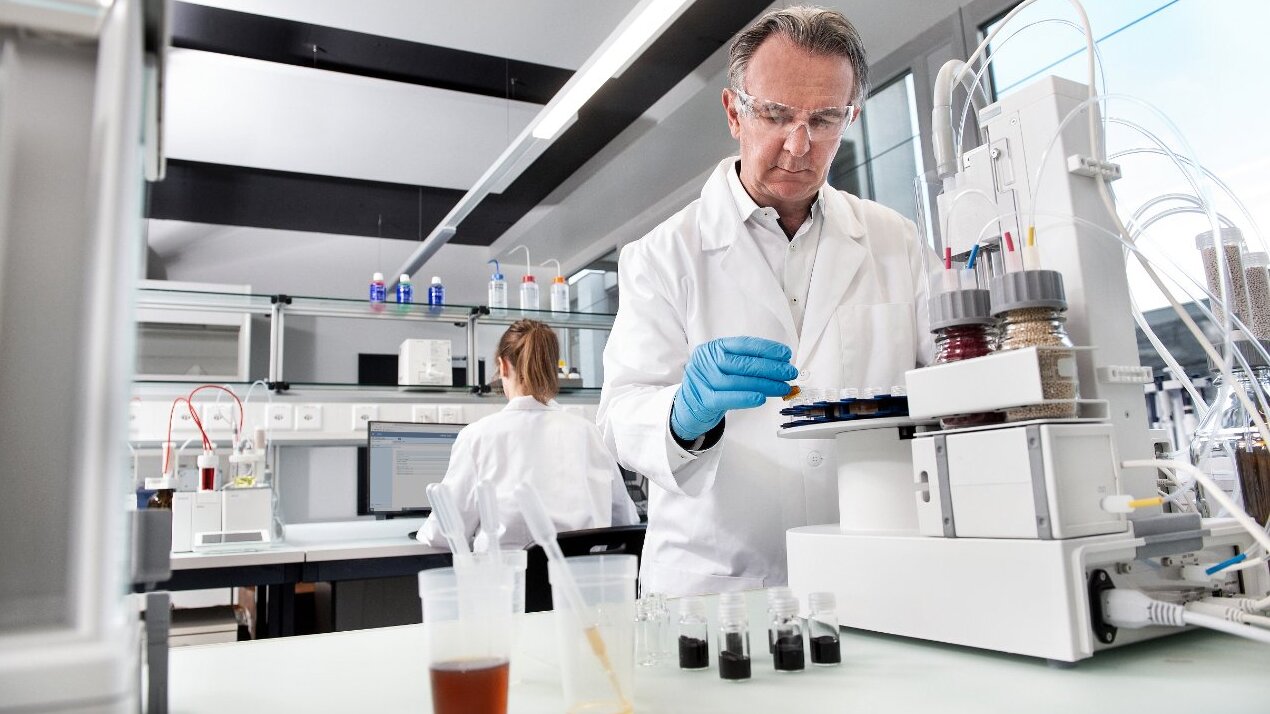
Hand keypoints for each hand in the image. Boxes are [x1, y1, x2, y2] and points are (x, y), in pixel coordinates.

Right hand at [671, 336, 796, 440]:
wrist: (687, 406)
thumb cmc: (710, 383)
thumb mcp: (722, 366)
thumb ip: (744, 362)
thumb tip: (778, 364)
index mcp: (714, 348)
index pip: (744, 345)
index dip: (767, 349)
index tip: (785, 355)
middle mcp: (707, 361)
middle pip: (744, 364)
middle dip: (772, 368)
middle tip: (790, 372)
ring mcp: (704, 380)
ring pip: (740, 381)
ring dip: (766, 385)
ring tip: (783, 387)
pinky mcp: (704, 400)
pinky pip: (728, 398)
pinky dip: (747, 398)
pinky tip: (762, 398)